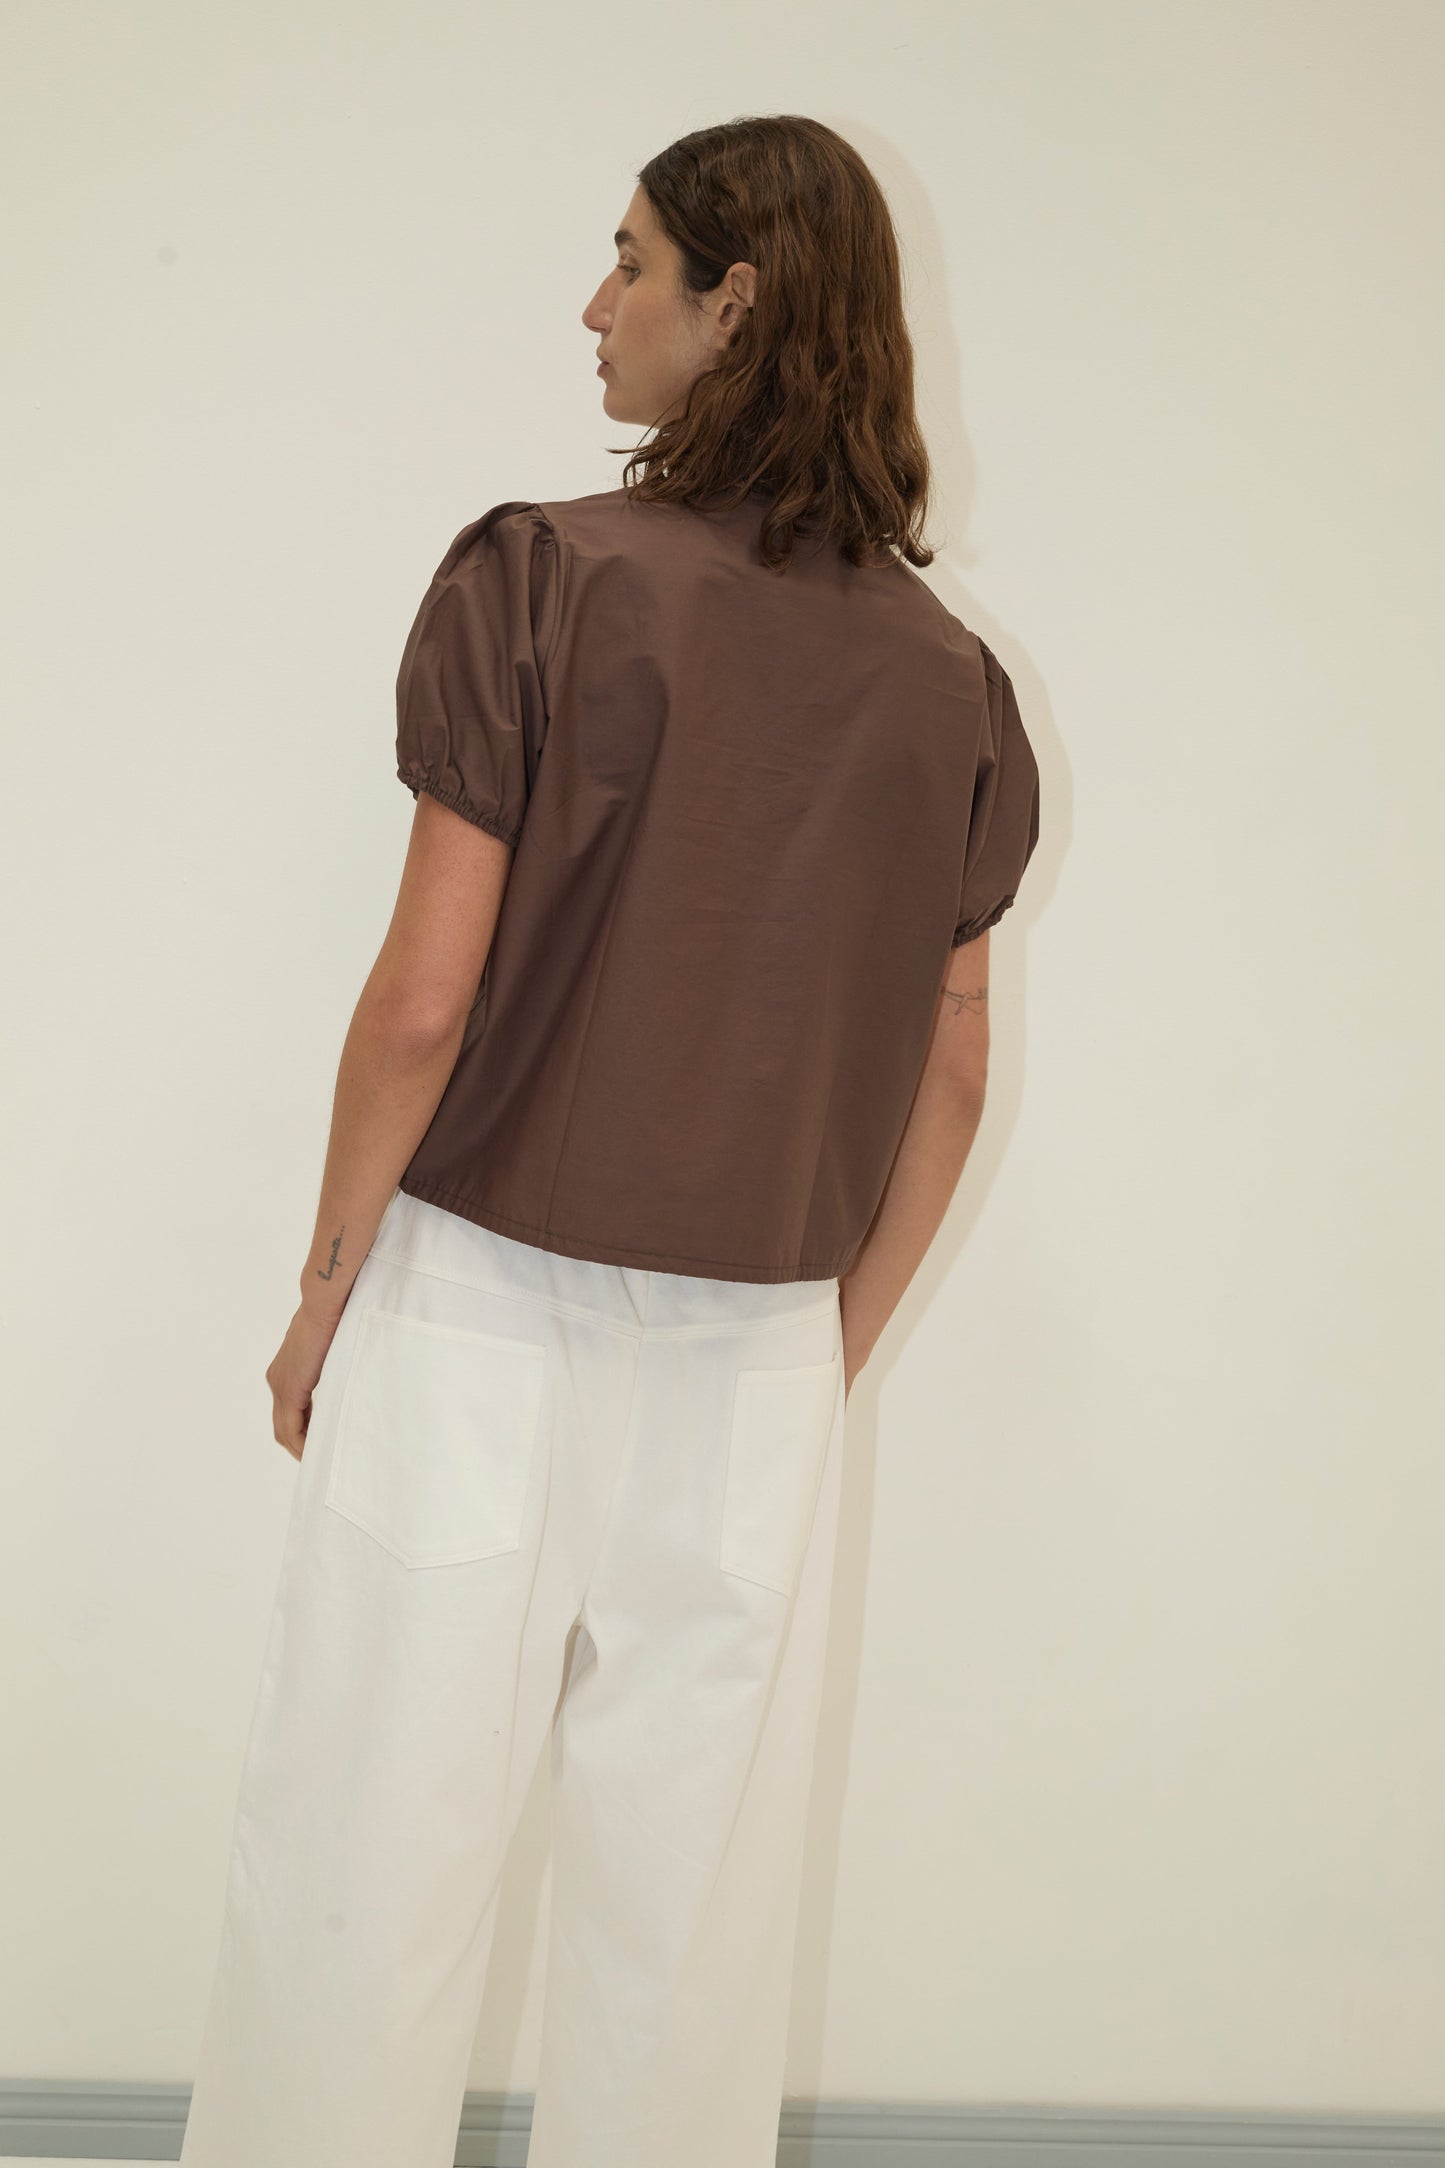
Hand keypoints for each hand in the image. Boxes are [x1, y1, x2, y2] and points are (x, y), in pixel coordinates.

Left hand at [265, 1301, 342, 1463]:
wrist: (327, 1302)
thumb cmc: (336, 1315)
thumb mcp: (332, 1347)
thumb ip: (332, 1365)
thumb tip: (349, 1373)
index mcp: (285, 1370)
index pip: (288, 1411)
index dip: (301, 1431)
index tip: (319, 1442)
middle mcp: (277, 1380)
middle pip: (281, 1426)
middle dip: (299, 1445)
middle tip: (319, 1458)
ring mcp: (279, 1385)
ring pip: (283, 1431)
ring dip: (300, 1448)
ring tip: (320, 1460)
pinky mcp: (289, 1389)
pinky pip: (291, 1429)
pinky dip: (301, 1444)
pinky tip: (316, 1453)